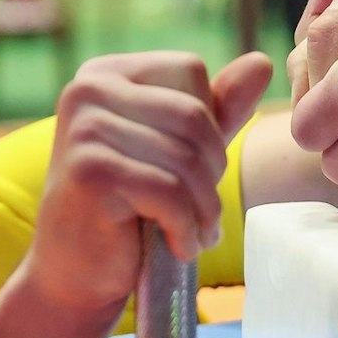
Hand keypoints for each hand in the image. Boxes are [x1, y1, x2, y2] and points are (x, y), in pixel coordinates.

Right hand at [29, 51, 271, 316]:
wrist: (76, 275)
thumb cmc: (130, 211)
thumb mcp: (178, 151)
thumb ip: (218, 109)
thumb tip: (262, 62)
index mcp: (105, 73)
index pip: (189, 71)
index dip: (209, 124)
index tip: (193, 172)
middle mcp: (86, 89)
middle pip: (193, 114)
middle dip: (211, 172)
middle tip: (201, 213)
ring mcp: (83, 128)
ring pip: (186, 156)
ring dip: (204, 208)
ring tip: (194, 233)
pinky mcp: (89, 170)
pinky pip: (169, 191)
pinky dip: (186, 227)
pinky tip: (179, 246)